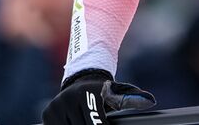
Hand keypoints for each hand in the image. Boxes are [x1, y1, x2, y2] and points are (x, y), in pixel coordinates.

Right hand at [41, 69, 155, 124]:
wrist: (81, 79)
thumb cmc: (104, 90)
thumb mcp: (118, 92)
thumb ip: (133, 98)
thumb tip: (151, 101)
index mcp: (87, 93)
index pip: (96, 123)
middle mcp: (68, 98)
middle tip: (98, 124)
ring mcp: (55, 106)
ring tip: (87, 121)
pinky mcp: (47, 114)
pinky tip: (76, 122)